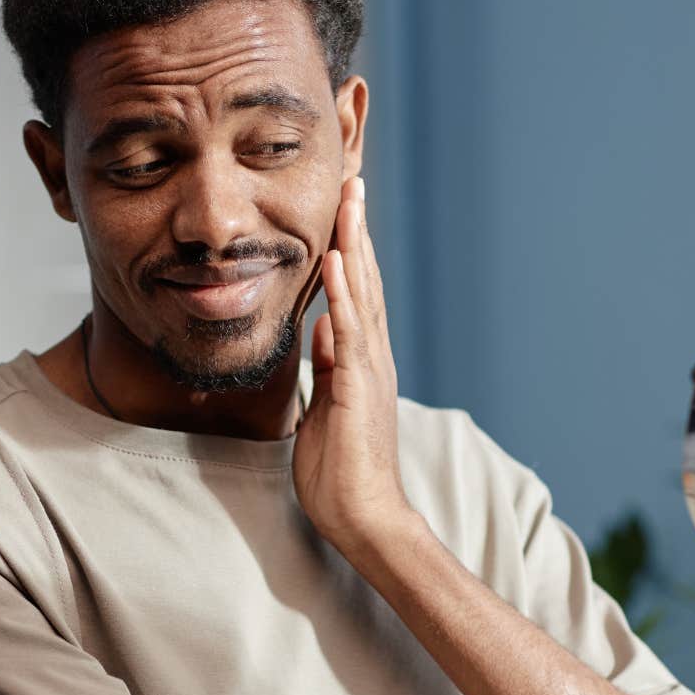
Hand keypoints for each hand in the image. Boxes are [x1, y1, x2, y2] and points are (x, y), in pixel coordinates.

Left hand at [293, 177, 412, 551]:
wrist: (363, 518)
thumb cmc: (340, 472)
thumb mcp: (324, 406)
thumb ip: (328, 366)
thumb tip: (323, 328)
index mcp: (360, 359)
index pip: (354, 291)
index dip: (347, 246)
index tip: (340, 205)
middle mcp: (372, 355)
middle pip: (363, 278)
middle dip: (355, 227)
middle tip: (352, 176)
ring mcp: (370, 368)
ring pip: (362, 292)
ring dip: (354, 242)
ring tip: (350, 196)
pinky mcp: (360, 385)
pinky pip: (351, 329)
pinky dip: (344, 291)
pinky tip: (337, 257)